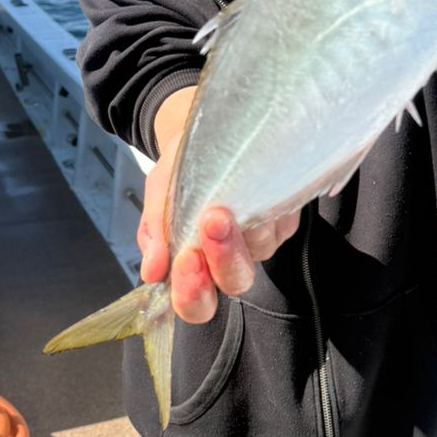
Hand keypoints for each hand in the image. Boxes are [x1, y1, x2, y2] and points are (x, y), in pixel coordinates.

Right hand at [137, 128, 300, 322]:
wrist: (211, 134)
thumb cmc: (183, 170)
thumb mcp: (160, 190)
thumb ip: (155, 230)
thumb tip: (151, 271)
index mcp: (195, 266)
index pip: (196, 303)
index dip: (191, 292)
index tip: (185, 259)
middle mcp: (230, 259)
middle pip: (236, 281)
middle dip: (223, 259)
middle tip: (211, 224)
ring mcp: (260, 240)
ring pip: (261, 248)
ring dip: (245, 228)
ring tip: (225, 199)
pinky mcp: (285, 220)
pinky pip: (281, 223)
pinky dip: (266, 207)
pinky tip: (250, 187)